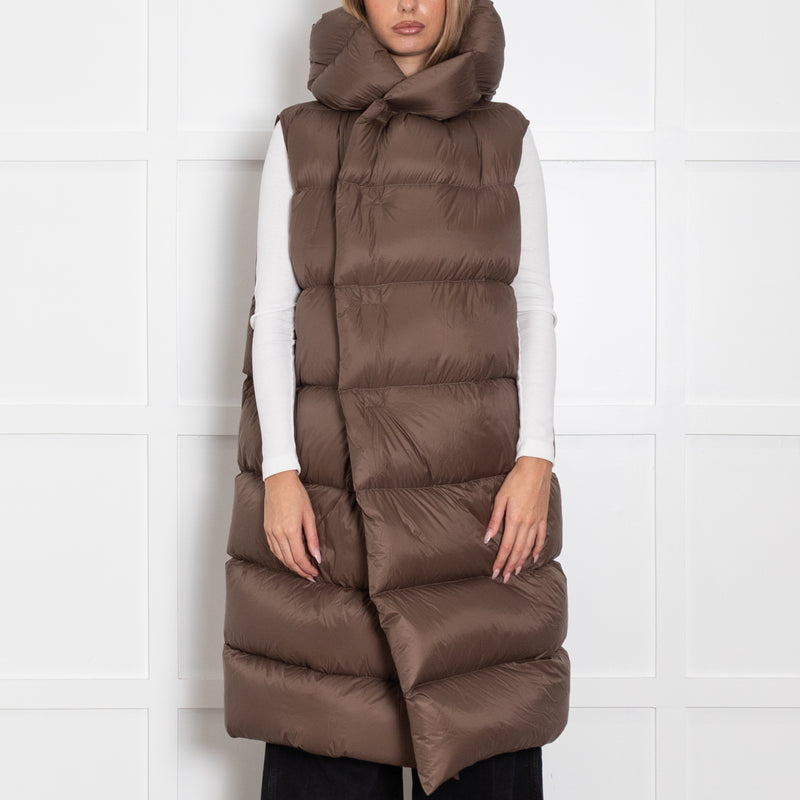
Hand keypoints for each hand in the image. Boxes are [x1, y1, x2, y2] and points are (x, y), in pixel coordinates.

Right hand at [263, 470, 320, 581]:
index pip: (299, 557)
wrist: (279, 481)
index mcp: (290, 530)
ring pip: (280, 557)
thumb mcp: (309, 515)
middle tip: (310, 576)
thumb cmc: (297, 495)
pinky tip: (289, 559)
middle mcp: (278, 533)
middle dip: (300, 571)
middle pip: (289, 560)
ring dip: (291, 566)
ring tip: (301, 570)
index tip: (315, 573)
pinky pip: (273, 549)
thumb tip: (317, 556)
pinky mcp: (266, 529)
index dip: (307, 568)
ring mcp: (270, 532)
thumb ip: (312, 538)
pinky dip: (282, 557)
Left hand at [485, 456, 551, 582]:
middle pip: (518, 550)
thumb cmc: (517, 480)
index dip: (501, 561)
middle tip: (504, 577)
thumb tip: (488, 537)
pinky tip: (533, 557)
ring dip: (522, 561)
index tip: (495, 572)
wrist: (536, 468)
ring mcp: (537, 521)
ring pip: (529, 547)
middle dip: (510, 565)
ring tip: (515, 572)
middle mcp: (528, 523)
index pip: (507, 546)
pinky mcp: (543, 517)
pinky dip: (537, 549)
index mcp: (515, 519)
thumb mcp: (501, 497)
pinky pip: (541, 537)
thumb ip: (495, 519)